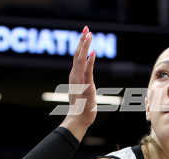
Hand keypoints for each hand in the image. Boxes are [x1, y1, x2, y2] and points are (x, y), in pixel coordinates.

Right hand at [59, 26, 96, 140]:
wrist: (78, 119)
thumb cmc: (82, 108)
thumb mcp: (83, 91)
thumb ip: (84, 81)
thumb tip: (87, 79)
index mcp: (75, 77)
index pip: (77, 57)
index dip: (80, 44)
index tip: (84, 33)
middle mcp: (75, 77)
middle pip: (77, 55)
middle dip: (82, 40)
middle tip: (86, 28)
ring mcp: (79, 81)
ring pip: (80, 59)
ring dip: (85, 46)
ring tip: (89, 34)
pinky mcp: (85, 86)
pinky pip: (87, 71)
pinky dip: (90, 61)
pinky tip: (93, 52)